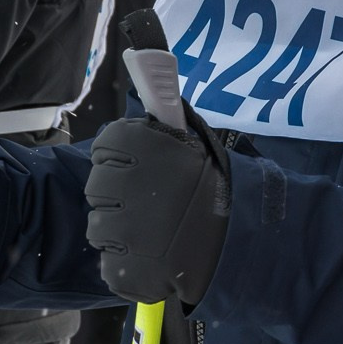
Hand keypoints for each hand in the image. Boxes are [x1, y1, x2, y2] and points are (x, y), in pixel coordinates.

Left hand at [85, 112, 230, 305]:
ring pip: (98, 229)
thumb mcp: (191, 148)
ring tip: (155, 233)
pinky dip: (127, 264)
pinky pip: (109, 264)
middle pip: (96, 189)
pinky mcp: (127, 269)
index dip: (117, 158)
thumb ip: (159, 127)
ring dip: (120, 232)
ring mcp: (124, 231)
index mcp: (143, 146)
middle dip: (117, 197)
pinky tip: (154, 257)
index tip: (134, 168)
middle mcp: (127, 184)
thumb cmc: (216, 191)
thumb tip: (143, 74)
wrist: (246, 240)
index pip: (104, 146)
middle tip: (150, 205)